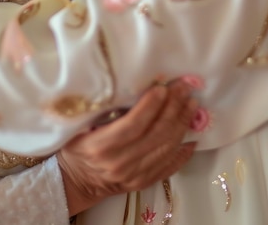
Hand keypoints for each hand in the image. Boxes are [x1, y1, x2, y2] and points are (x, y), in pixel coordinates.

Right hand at [58, 80, 196, 215]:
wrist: (75, 181)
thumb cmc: (75, 146)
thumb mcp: (78, 125)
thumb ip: (99, 110)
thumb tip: (126, 85)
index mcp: (101, 145)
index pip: (133, 125)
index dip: (150, 106)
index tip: (162, 88)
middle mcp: (120, 163)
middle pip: (155, 134)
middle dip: (173, 108)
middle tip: (184, 89)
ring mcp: (134, 175)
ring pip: (165, 148)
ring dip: (181, 124)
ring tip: (191, 105)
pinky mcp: (143, 182)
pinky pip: (169, 166)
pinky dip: (182, 150)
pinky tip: (192, 135)